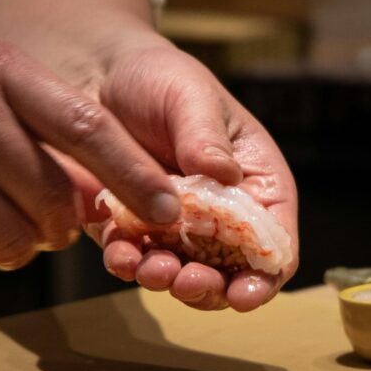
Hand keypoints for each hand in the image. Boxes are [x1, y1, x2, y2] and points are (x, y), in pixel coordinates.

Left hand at [77, 44, 299, 311]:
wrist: (96, 75)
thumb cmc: (160, 78)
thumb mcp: (190, 95)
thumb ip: (206, 136)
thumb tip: (223, 173)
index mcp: (253, 183)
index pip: (274, 243)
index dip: (264, 276)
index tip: (244, 295)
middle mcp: (220, 214)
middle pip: (230, 273)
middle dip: (210, 287)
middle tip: (185, 282)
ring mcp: (174, 227)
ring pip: (182, 276)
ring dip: (168, 282)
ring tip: (150, 268)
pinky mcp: (130, 230)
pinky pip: (134, 260)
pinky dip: (128, 264)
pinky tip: (119, 253)